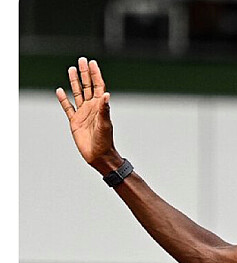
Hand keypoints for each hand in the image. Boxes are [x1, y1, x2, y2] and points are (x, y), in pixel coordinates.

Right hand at [56, 58, 121, 172]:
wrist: (99, 156)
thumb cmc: (105, 141)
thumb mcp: (105, 124)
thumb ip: (104, 109)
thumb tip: (106, 94)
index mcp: (100, 107)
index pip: (98, 86)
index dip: (95, 75)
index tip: (92, 63)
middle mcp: (91, 108)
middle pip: (87, 87)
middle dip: (84, 74)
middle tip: (81, 60)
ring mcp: (83, 114)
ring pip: (78, 94)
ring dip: (74, 82)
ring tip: (71, 70)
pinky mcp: (75, 121)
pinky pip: (68, 108)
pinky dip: (63, 99)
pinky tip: (59, 90)